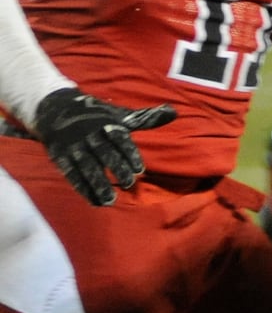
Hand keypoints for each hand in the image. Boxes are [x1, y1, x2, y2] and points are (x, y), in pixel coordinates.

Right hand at [33, 88, 176, 205]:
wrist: (56, 110)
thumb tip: (174, 112)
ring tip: (111, 200)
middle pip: (104, 154)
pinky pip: (72, 175)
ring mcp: (74, 147)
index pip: (119, 139)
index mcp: (107, 124)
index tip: (140, 169)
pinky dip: (83, 189)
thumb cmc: (98, 116)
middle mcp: (90, 135)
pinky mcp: (61, 158)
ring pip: (87, 167)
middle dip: (116, 168)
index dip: (129, 154)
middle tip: (128, 184)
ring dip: (98, 184)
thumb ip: (146, 118)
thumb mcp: (120, 115)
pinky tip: (95, 202)